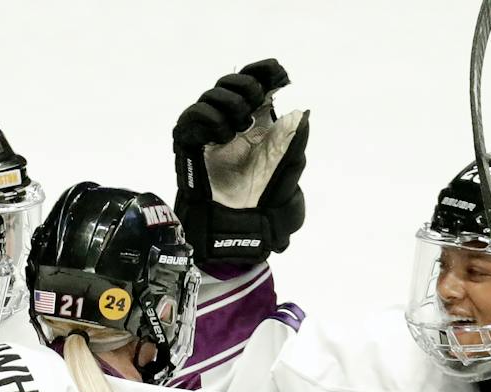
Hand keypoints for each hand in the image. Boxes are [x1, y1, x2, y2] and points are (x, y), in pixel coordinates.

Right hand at [173, 58, 308, 263]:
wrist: (237, 221)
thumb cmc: (262, 194)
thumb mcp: (285, 164)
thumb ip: (292, 138)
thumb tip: (299, 112)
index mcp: (256, 119)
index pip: (255, 81)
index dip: (265, 71)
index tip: (280, 74)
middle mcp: (231, 119)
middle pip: (231, 82)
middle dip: (246, 86)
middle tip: (256, 101)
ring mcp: (209, 130)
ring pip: (211, 95)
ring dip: (229, 103)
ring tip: (240, 126)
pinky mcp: (191, 142)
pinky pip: (193, 117)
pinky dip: (210, 120)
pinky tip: (224, 135)